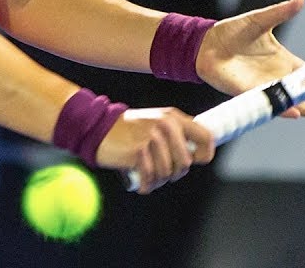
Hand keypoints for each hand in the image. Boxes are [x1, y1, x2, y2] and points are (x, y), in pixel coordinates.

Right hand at [94, 107, 214, 194]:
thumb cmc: (129, 130)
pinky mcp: (139, 152)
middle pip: (185, 163)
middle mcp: (166, 126)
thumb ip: (176, 134)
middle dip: (175, 173)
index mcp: (174, 118)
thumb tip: (195, 155)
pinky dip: (147, 186)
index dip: (204, 154)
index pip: (206, 137)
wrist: (98, 127)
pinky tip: (142, 184)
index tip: (194, 161)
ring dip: (158, 181)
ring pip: (167, 174)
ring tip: (148, 176)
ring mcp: (152, 138)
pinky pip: (151, 179)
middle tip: (161, 171)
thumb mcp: (156, 122)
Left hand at [195, 0, 304, 118]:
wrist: (207, 44)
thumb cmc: (233, 32)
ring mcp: (264, 87)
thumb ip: (280, 12)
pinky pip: (268, 103)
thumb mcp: (260, 20)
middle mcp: (277, 77)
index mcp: (283, 61)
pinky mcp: (248, 93)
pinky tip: (295, 112)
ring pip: (291, 102)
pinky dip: (282, 108)